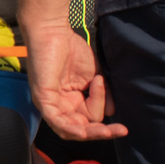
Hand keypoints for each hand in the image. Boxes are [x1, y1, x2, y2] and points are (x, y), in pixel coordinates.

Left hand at [25, 24, 125, 141]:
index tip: (103, 82)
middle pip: (80, 128)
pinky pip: (56, 121)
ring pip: (69, 129)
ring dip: (89, 133)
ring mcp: (49, 103)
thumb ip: (103, 93)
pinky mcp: (43, 98)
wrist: (52, 30)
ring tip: (107, 132)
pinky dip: (71, 128)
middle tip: (121, 130)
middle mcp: (58, 104)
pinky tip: (85, 131)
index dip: (101, 106)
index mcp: (69, 99)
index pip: (88, 116)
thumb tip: (112, 112)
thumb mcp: (93, 75)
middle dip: (100, 131)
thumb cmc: (70, 48)